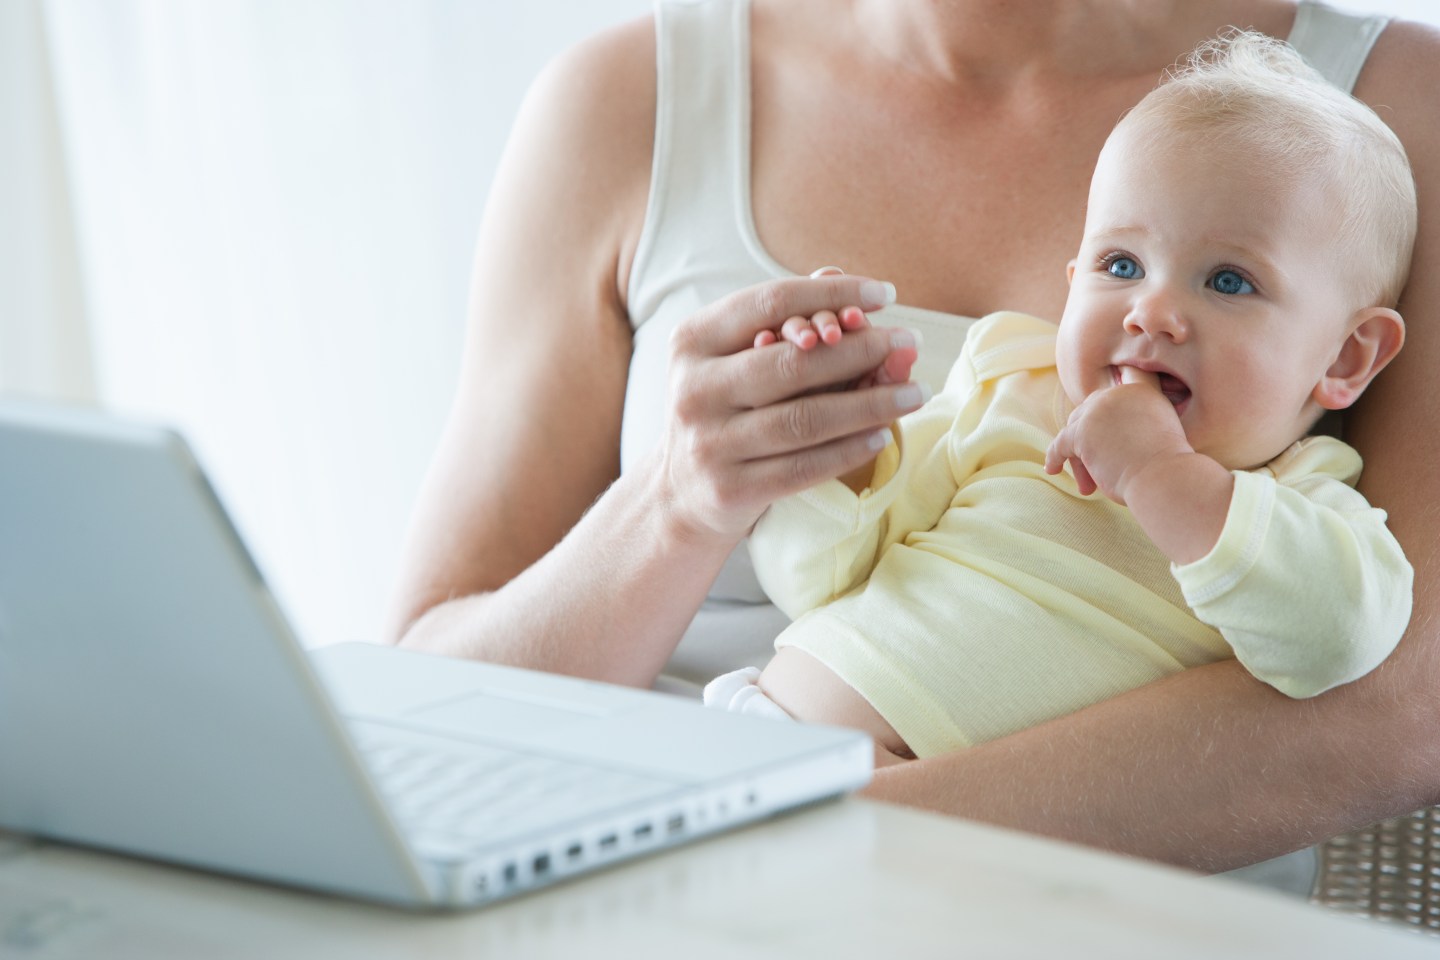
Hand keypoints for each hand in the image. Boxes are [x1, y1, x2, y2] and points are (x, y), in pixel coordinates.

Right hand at [657, 274, 925, 540]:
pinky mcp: (729, 490)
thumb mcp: (737, 360)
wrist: (679, 495)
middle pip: (792, 362)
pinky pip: (803, 466)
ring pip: (804, 419)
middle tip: (910, 342)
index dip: (832, 294)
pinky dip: (848, 450)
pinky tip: (881, 436)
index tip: (885, 295)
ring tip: (913, 393)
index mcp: (692, 342)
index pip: (769, 301)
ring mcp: (708, 444)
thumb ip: (785, 320)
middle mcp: (693, 390)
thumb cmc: (725, 411)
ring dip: (870, 405)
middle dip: (861, 349)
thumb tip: (839, 275)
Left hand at [1044, 368, 1191, 503]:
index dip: (1099, 417)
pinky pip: (1060, 444)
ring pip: (1076, 432)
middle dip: (1088, 442)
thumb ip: (1133, 425)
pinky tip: (1052, 469)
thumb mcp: (1157, 434)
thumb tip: (1103, 434)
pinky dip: (1055, 457)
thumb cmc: (1166, 469)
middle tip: (1094, 471)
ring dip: (1080, 459)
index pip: (1109, 400)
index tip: (1096, 436)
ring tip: (1088, 486)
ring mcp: (1098, 410)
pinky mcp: (1082, 431)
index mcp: (1140, 391)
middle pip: (1088, 414)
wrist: (1165, 478)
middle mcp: (1117, 394)